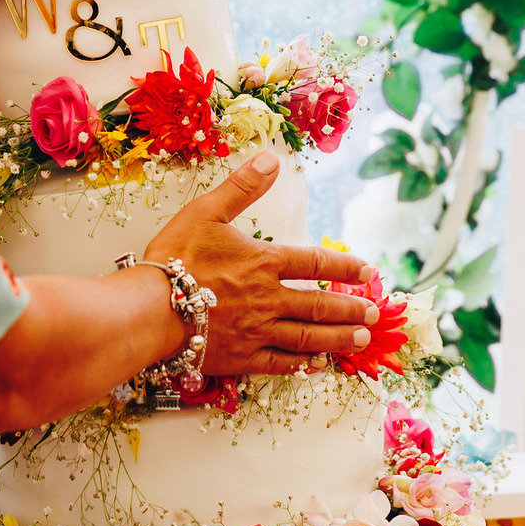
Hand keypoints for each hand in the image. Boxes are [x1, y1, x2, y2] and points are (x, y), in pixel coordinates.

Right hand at [143, 154, 380, 380]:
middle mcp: (268, 299)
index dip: (344, 266)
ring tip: (360, 340)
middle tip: (374, 315)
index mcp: (263, 263)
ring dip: (337, 338)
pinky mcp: (241, 357)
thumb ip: (241, 187)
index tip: (368, 272)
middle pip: (320, 305)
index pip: (315, 262)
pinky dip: (301, 365)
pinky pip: (280, 364)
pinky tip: (316, 365)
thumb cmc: (174, 259)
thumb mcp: (206, 212)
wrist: (149, 309)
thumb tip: (271, 160)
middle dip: (351, 310)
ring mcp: (257, 331)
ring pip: (308, 337)